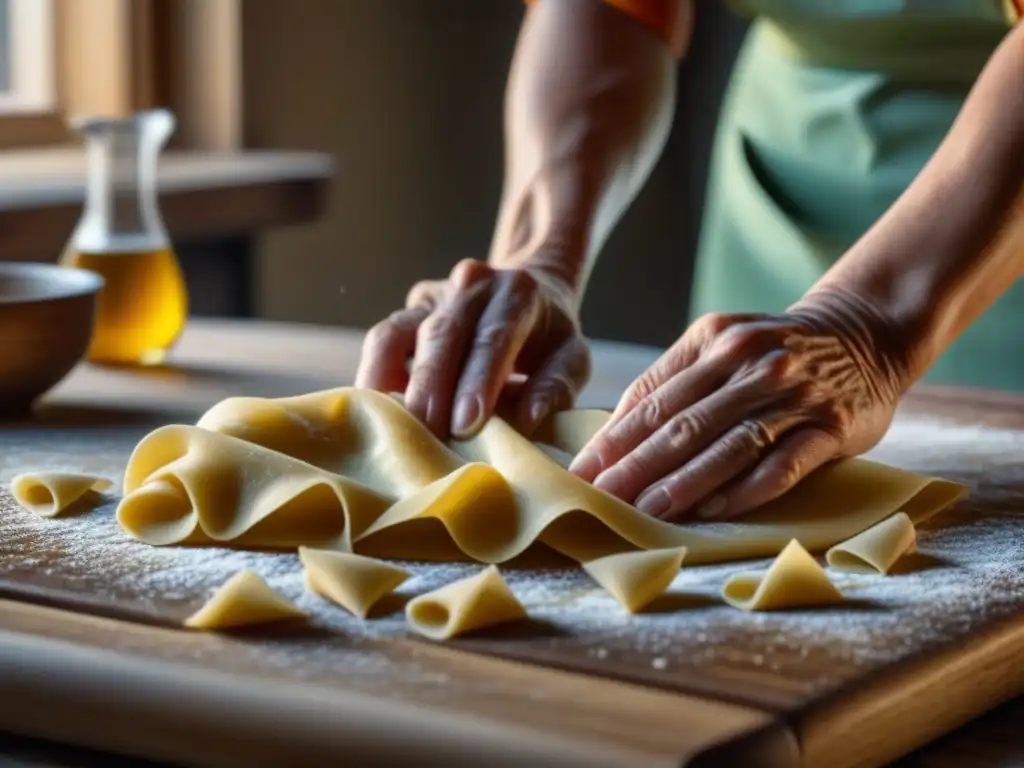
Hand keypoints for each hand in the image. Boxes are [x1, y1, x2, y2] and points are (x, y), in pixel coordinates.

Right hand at [355, 259, 590, 439]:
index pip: (493, 338)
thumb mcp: (573, 357)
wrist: (528, 288)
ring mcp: (433, 296)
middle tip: (425, 433)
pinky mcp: (408, 312)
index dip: (477, 381)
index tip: (466, 424)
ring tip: (387, 425)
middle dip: (430, 386)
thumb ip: (557, 385)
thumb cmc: (550, 336)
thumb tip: (527, 420)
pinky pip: (382, 341)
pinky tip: (374, 411)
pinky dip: (374, 376)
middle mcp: (471, 286)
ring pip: (396, 331)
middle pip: (441, 334)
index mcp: (517, 294)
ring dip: (386, 380)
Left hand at [569, 300, 906, 521]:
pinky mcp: (829, 426)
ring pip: (727, 445)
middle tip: (602, 499)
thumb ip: (673, 381)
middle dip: (636, 466)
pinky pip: (782, 463)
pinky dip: (746, 488)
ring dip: (684, 482)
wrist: (864, 333)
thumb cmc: (773, 350)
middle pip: (683, 424)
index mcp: (713, 340)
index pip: (653, 397)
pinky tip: (714, 510)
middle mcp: (749, 363)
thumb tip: (615, 434)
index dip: (615, 438)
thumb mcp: (721, 345)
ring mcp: (791, 394)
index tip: (582, 471)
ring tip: (647, 511)